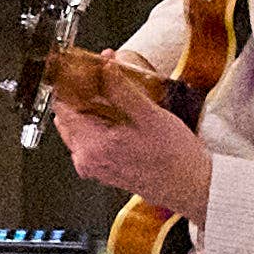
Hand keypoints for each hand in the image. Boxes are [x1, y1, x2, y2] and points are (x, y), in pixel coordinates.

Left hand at [44, 55, 213, 235]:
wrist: (191, 187)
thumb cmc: (174, 159)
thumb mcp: (149, 115)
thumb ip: (121, 89)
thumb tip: (105, 67)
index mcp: (92, 146)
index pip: (63, 106)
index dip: (72, 82)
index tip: (83, 66)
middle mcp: (86, 158)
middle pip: (67, 116)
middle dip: (81, 91)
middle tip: (100, 72)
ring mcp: (93, 165)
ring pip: (78, 126)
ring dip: (90, 105)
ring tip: (112, 88)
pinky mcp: (102, 168)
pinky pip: (89, 138)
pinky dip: (98, 121)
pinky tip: (117, 110)